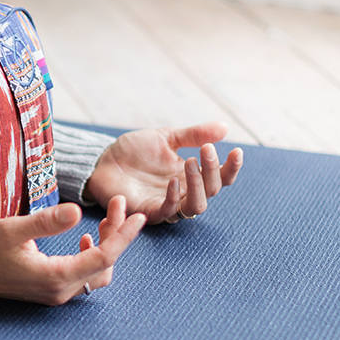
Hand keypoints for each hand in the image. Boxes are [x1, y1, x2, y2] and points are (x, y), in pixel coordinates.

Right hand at [0, 197, 143, 303]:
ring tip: (107, 219)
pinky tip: (86, 238)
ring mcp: (55, 293)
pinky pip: (84, 277)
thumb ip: (47, 222)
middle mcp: (60, 291)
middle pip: (105, 265)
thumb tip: (78, 211)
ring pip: (97, 273)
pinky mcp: (50, 290)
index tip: (138, 215)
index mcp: (55, 277)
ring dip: (107, 247)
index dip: (124, 235)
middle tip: (119, 206)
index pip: (104, 257)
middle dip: (118, 235)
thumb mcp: (13, 229)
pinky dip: (93, 256)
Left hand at [85, 122, 242, 224]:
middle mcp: (183, 192)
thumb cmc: (134, 150)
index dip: (231, 168)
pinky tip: (172, 181)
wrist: (103, 159)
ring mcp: (167, 203)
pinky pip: (167, 212)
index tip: (236, 151)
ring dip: (199, 185)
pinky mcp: (148, 212)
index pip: (220, 178)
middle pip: (212, 192)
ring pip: (195, 206)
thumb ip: (194, 135)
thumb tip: (225, 128)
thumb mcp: (167, 137)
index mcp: (190, 175)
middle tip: (206, 149)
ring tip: (190, 161)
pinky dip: (173, 198)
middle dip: (213, 171)